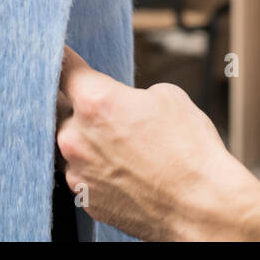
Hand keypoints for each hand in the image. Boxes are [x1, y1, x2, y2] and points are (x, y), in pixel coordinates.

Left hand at [56, 44, 256, 240]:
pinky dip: (99, 170)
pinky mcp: (85, 200)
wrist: (201, 206)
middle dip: (85, 109)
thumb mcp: (168, 96)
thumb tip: (123, 102)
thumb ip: (131, 94)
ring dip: (91, 142)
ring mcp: (77, 172)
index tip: (57, 52)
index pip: (62, 67)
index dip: (62, 57)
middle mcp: (75, 137)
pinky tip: (129, 171)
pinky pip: (83, 174)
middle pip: (64, 111)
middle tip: (118, 116)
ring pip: (73, 146)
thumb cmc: (190, 152)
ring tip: (129, 149)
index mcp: (95, 101)